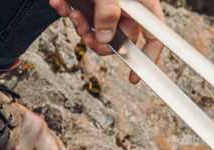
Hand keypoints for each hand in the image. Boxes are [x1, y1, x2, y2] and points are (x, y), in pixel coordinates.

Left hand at [48, 0, 164, 83]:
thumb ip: (107, 12)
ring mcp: (103, 5)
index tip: (136, 78)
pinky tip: (59, 1)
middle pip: (118, 39)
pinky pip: (77, 18)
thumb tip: (103, 40)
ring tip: (72, 13)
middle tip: (86, 36)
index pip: (154, 34)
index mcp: (140, 1)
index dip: (149, 57)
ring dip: (80, 29)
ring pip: (95, 34)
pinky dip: (66, 11)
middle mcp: (123, 5)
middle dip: (100, 43)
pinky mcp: (84, 2)